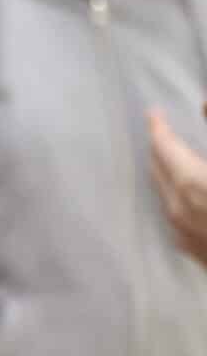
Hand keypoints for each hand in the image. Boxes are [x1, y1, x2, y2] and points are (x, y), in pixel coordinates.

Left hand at [145, 107, 206, 266]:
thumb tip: (204, 102)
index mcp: (191, 183)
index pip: (164, 146)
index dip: (159, 127)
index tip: (153, 113)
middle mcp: (179, 209)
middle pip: (159, 171)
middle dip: (160, 149)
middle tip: (163, 134)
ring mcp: (185, 235)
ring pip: (166, 196)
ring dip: (167, 174)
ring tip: (173, 160)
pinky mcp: (196, 253)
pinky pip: (176, 217)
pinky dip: (177, 198)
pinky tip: (186, 198)